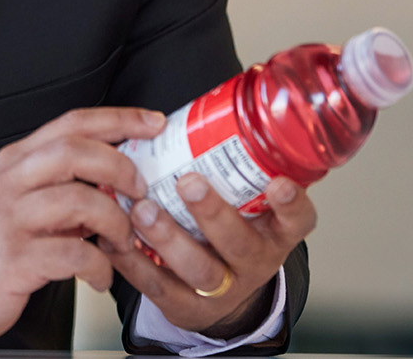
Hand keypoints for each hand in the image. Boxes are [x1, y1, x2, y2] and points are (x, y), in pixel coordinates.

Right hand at [0, 106, 167, 342]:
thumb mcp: (22, 197)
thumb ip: (62, 182)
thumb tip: (121, 175)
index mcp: (17, 160)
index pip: (71, 124)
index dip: (118, 120)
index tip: (153, 123)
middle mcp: (11, 182)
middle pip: (74, 152)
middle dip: (119, 168)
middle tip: (139, 191)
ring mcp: (12, 219)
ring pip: (79, 201)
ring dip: (115, 222)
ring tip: (121, 241)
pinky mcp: (16, 258)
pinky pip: (74, 253)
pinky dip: (99, 266)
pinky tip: (100, 275)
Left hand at [100, 173, 316, 338]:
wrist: (220, 294)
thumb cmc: (229, 230)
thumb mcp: (246, 201)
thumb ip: (235, 164)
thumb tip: (214, 105)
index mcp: (274, 232)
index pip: (297, 220)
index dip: (292, 204)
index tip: (279, 182)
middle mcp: (253, 262)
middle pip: (240, 244)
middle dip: (212, 212)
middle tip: (188, 182)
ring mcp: (221, 288)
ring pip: (199, 269)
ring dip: (168, 237)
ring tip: (142, 209)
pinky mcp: (186, 306)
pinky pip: (159, 287)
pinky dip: (133, 262)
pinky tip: (114, 237)